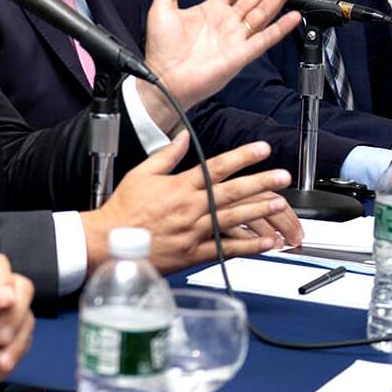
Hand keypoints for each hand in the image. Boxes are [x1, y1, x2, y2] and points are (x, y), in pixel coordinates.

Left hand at [0, 254, 33, 382]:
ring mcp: (9, 311)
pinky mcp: (13, 334)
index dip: (3, 279)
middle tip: (0, 337)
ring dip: (15, 344)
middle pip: (23, 292)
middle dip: (14, 318)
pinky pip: (22, 343)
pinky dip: (12, 358)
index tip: (2, 298)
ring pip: (26, 321)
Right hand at [80, 133, 301, 273]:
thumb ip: (166, 154)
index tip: (262, 149)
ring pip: (233, 219)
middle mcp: (190, 207)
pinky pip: (225, 249)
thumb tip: (184, 137)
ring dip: (259, 211)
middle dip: (260, 182)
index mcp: (179, 186)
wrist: (110, 242)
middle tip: (282, 176)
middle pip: (232, 192)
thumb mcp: (141, 173)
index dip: (242, 157)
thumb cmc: (124, 209)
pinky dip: (247, 246)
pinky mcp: (193, 253)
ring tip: (280, 204)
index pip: (216, 166)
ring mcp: (193, 231)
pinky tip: (266, 242)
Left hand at [138, 0, 301, 131]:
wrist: (163, 79)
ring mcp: (236, 37)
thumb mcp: (162, 9)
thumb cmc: (161, 50)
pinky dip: (279, 28)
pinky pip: (264, 39)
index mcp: (210, 9)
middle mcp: (226, 22)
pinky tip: (293, 16)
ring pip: (262, 12)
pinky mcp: (241, 54)